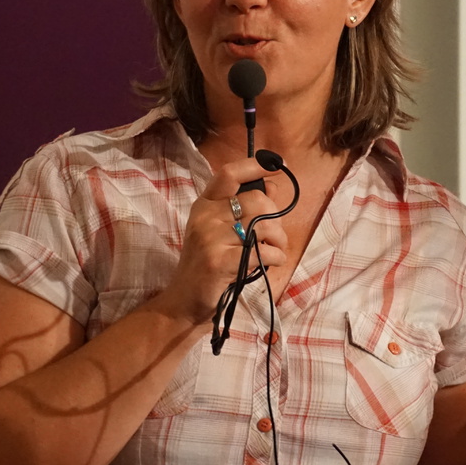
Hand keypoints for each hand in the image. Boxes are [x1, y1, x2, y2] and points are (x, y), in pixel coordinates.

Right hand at [158, 156, 288, 324]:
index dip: (257, 165)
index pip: (230, 173)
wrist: (185, 300)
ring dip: (279, 239)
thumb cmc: (210, 263)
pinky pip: (263, 251)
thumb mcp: (222, 230)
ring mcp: (211, 238)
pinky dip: (276, 257)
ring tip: (275, 249)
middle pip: (257, 200)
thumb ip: (246, 207)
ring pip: (264, 225)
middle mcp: (205, 216)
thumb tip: (273, 185)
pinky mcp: (220, 261)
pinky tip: (272, 262)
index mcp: (205, 204)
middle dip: (276, 216)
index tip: (280, 164)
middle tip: (275, 235)